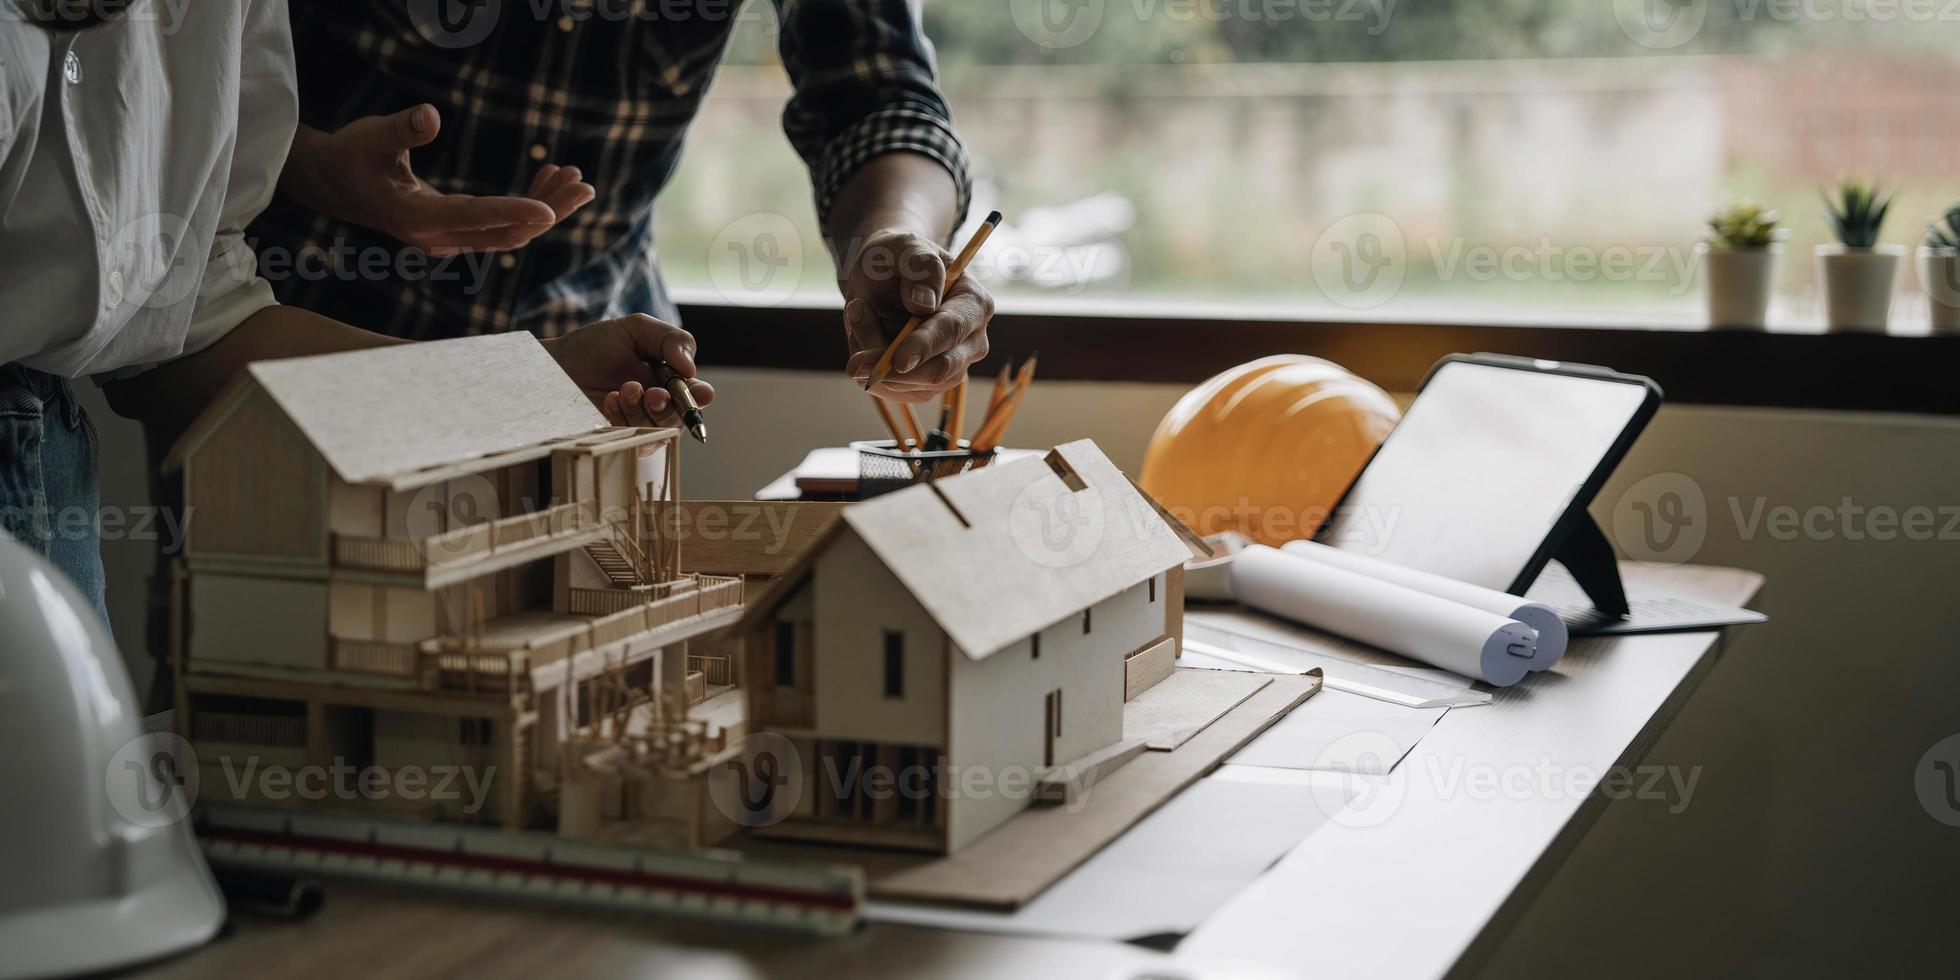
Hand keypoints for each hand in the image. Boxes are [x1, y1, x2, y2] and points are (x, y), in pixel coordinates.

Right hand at [287, 104, 595, 256]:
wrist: (335, 183)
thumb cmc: (352, 154)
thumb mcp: (371, 136)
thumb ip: (401, 130)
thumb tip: (431, 116)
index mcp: (415, 218)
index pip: (474, 217)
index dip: (513, 213)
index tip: (551, 209)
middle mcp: (437, 237)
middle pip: (505, 235)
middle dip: (549, 211)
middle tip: (584, 185)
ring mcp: (449, 240)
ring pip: (509, 233)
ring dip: (546, 208)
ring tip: (577, 178)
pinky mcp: (457, 233)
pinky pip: (502, 225)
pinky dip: (528, 205)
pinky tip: (549, 177)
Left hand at [540, 314, 715, 426]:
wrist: (554, 365)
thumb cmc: (595, 346)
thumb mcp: (635, 329)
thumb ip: (671, 340)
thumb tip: (690, 368)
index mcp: (669, 380)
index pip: (695, 394)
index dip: (700, 397)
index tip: (701, 393)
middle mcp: (658, 406)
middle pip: (679, 418)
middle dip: (668, 406)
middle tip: (652, 394)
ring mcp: (639, 426)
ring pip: (656, 431)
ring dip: (642, 411)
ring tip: (622, 390)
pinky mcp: (619, 441)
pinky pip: (633, 443)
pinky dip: (624, 422)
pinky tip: (609, 402)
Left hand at [839, 229, 993, 402]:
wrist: (880, 277)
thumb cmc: (897, 259)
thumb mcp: (904, 248)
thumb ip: (919, 268)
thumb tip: (924, 304)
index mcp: (974, 304)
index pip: (954, 331)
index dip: (926, 345)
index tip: (899, 358)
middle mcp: (970, 341)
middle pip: (939, 370)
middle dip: (894, 368)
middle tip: (855, 361)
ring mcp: (950, 367)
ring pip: (911, 384)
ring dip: (874, 359)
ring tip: (859, 312)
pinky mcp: (925, 385)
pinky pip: (894, 390)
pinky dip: (870, 369)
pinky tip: (864, 335)